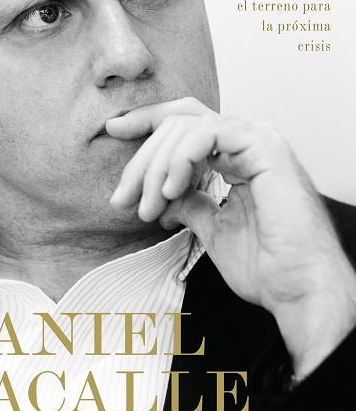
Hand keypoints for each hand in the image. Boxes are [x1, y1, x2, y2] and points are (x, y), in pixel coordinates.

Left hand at [108, 98, 355, 377]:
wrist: (295, 287)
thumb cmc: (265, 266)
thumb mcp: (212, 229)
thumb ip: (190, 204)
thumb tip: (163, 198)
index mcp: (237, 157)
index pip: (187, 124)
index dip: (148, 124)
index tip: (114, 131)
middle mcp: (247, 142)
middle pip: (180, 123)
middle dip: (143, 159)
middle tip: (122, 198)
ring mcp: (258, 141)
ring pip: (189, 126)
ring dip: (157, 167)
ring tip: (149, 207)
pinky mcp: (265, 147)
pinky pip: (209, 133)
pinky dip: (182, 158)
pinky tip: (171, 189)